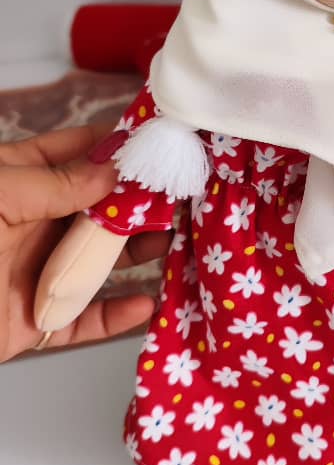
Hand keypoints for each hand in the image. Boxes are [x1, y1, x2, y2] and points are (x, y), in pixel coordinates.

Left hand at [0, 125, 170, 362]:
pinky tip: (147, 305)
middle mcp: (35, 224)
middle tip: (183, 195)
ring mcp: (37, 272)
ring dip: (140, 254)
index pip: (78, 153)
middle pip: (100, 208)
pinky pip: (85, 320)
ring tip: (176, 243)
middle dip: (140, 201)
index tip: (160, 142)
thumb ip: (56, 183)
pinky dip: (118, 316)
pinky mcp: (36, 322)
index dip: (118, 145)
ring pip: (101, 262)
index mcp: (20, 183)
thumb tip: (113, 168)